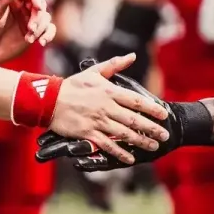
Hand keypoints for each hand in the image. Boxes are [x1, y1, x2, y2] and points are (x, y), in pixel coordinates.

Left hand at [0, 0, 55, 63]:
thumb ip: (2, 1)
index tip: (37, 7)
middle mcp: (23, 8)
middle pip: (40, 5)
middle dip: (38, 17)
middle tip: (31, 28)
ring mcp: (29, 20)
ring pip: (45, 18)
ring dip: (41, 28)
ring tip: (29, 38)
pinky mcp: (34, 33)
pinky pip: (48, 30)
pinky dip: (48, 35)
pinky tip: (42, 42)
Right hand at [44, 55, 171, 165]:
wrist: (49, 100)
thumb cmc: (73, 85)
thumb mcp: (94, 71)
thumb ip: (115, 64)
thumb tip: (132, 55)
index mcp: (109, 91)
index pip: (136, 100)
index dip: (152, 108)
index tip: (164, 114)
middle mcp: (106, 107)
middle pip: (134, 120)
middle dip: (152, 128)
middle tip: (165, 135)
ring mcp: (98, 122)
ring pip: (124, 134)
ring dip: (141, 141)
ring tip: (154, 145)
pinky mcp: (88, 134)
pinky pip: (108, 145)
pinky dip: (120, 153)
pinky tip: (130, 158)